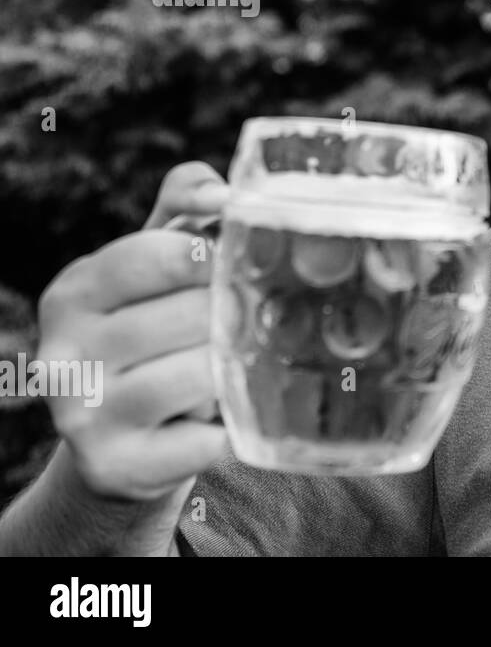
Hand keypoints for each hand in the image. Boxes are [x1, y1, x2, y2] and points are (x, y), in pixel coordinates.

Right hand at [36, 161, 233, 501]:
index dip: (209, 255)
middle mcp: (67, 353)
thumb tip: (224, 192)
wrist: (124, 439)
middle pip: (186, 315)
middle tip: (256, 320)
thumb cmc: (158, 328)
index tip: (237, 262)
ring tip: (243, 364)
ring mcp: (84, 415)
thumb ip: (185, 206)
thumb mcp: (157, 262)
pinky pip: (201, 442)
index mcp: (76, 292)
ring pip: (196, 375)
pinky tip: (231, 419)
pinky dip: (229, 429)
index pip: (151, 254)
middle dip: (234, 315)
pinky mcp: (115, 467)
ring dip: (235, 368)